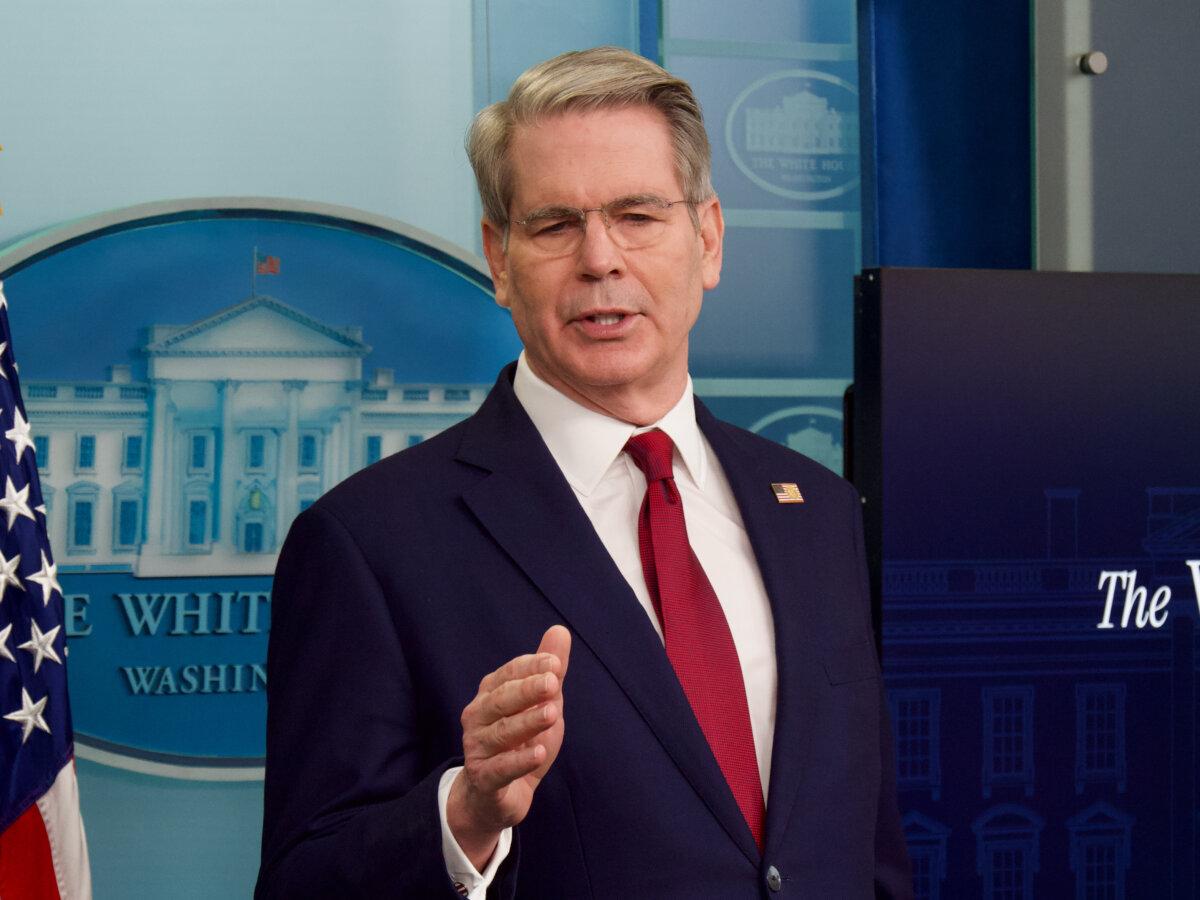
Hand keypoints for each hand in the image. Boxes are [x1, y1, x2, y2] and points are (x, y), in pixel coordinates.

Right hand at [447, 625, 570, 870]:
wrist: (496, 797)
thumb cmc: (520, 743)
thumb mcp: (541, 705)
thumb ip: (549, 670)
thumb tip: (560, 630)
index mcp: (490, 694)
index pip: (508, 674)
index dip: (531, 667)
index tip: (555, 664)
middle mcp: (478, 718)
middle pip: (501, 700)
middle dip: (527, 690)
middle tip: (553, 683)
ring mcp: (477, 749)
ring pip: (501, 733)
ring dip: (527, 722)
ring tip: (552, 713)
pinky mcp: (484, 779)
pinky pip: (500, 768)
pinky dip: (519, 760)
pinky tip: (539, 753)